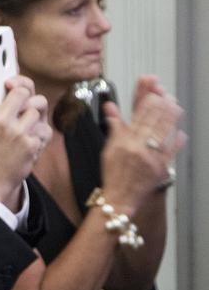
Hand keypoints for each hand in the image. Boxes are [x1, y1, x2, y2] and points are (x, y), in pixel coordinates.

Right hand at [0, 44, 51, 210]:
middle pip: (21, 89)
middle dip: (24, 90)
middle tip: (21, 97)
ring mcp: (16, 132)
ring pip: (37, 105)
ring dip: (34, 112)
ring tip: (25, 123)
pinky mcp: (31, 144)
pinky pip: (44, 127)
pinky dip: (39, 133)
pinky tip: (29, 141)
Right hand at [101, 80, 184, 214]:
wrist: (120, 198)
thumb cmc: (114, 175)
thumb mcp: (109, 149)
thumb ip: (114, 126)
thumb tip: (110, 107)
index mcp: (125, 142)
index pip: (138, 117)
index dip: (147, 102)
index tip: (153, 92)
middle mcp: (139, 149)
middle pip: (153, 121)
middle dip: (161, 106)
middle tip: (167, 95)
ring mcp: (152, 158)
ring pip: (164, 133)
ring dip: (171, 118)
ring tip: (175, 106)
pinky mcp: (161, 168)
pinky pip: (172, 151)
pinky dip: (177, 141)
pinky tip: (181, 133)